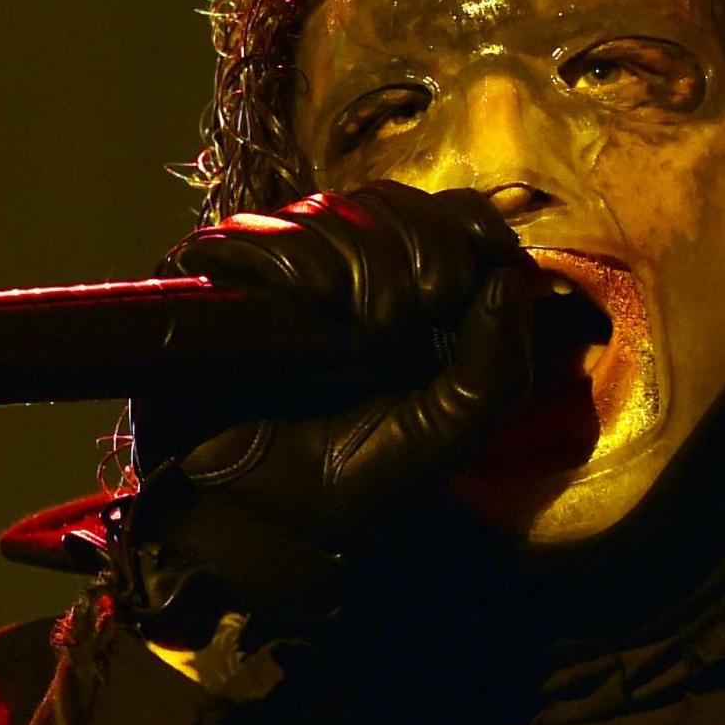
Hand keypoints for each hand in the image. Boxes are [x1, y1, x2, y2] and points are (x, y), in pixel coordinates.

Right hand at [133, 181, 526, 469]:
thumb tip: (509, 279)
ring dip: (364, 259)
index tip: (475, 274)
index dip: (468, 229)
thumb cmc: (352, 478)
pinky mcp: (216, 278)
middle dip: (422, 248)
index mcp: (412, 291)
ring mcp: (280, 268)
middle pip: (396, 204)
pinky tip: (316, 300)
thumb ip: (495, 370)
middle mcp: (348, 268)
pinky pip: (256, 233)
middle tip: (419, 313)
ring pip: (334, 210)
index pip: (450, 214)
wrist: (258, 521)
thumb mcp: (446, 433)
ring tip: (364, 331)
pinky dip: (294, 256)